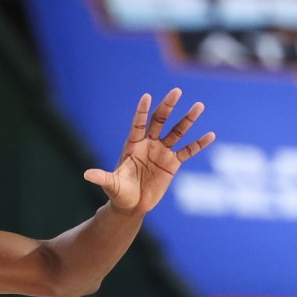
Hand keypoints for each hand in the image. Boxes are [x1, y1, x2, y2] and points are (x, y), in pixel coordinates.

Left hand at [83, 88, 215, 215]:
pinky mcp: (173, 163)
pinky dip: (199, 144)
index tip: (147, 96)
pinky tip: (210, 135)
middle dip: (167, 107)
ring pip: (177, 132)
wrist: (132, 205)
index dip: (142, 112)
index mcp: (132, 146)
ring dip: (187, 120)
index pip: (138, 125)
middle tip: (176, 91)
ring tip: (199, 106)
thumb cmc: (118, 193)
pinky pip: (188, 151)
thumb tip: (86, 174)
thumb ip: (102, 177)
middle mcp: (148, 145)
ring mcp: (162, 152)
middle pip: (159, 121)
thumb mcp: (111, 184)